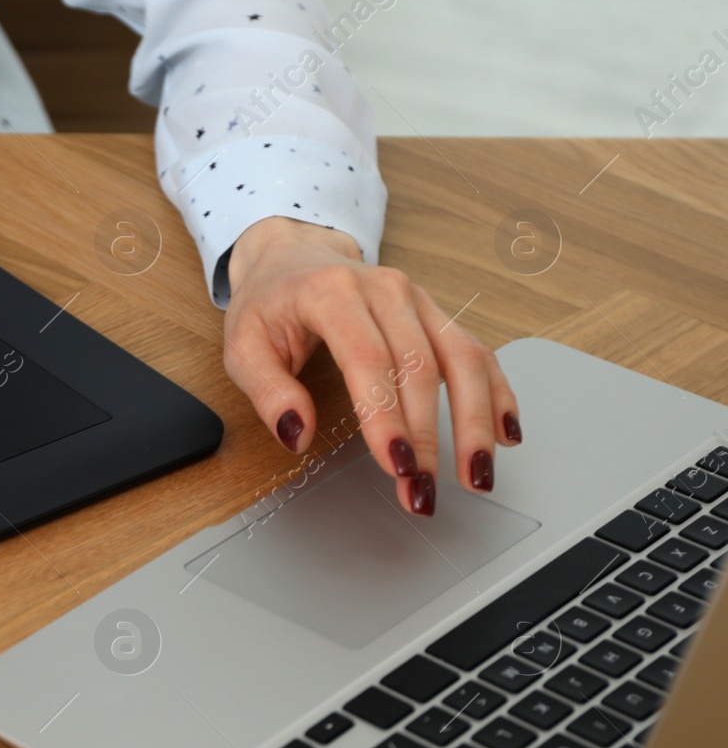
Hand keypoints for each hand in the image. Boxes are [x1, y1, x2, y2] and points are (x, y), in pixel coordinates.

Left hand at [221, 216, 520, 516]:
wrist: (292, 256)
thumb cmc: (269, 304)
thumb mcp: (242, 346)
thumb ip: (268, 392)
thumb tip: (297, 435)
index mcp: (331, 293)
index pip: (368, 360)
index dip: (386, 417)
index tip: (397, 465)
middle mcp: (384, 290)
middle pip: (420, 367)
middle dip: (428, 437)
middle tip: (424, 491)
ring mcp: (417, 299)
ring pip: (462, 359)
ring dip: (475, 422)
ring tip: (476, 475)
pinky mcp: (436, 314)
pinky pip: (476, 352)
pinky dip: (496, 393)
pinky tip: (505, 433)